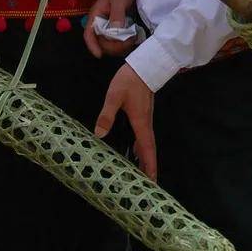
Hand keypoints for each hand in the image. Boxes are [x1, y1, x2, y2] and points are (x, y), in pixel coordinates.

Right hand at [84, 0, 135, 57]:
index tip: (99, 55)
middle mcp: (100, 24)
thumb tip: (115, 30)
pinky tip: (134, 39)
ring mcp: (109, 28)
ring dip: (121, 46)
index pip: (88, 34)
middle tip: (128, 41)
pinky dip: (126, 44)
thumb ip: (117, 14)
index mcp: (96, 16)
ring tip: (133, 39)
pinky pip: (119, 42)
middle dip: (113, 46)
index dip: (92, 46)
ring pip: (110, 45)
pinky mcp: (118, 30)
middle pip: (101, 43)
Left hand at [95, 64, 156, 179]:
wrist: (144, 66)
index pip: (147, 148)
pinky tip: (136, 150)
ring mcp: (146, 119)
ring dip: (145, 158)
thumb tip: (99, 134)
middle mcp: (145, 124)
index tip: (152, 181)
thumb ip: (106, 115)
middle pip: (149, 150)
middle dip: (149, 166)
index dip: (149, 165)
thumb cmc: (130, 81)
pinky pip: (144, 136)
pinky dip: (142, 147)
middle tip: (148, 184)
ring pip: (147, 143)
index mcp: (140, 122)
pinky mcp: (143, 115)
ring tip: (142, 172)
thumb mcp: (114, 96)